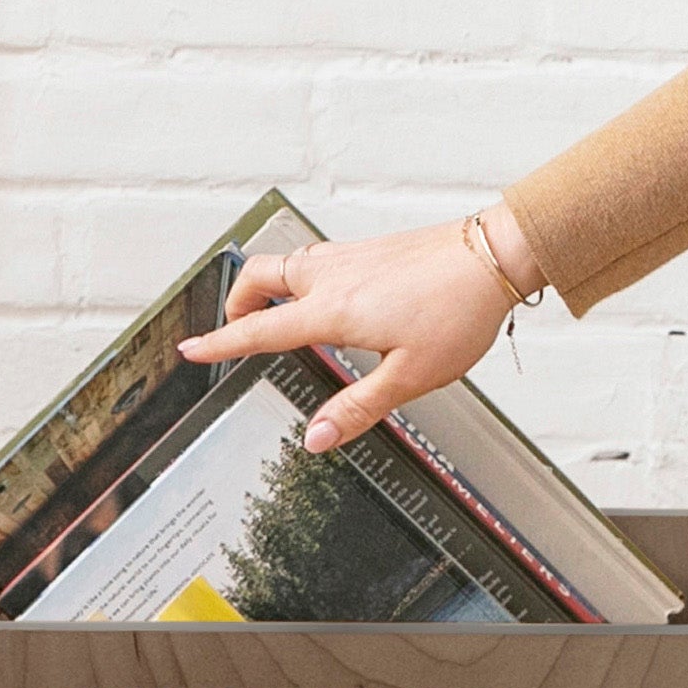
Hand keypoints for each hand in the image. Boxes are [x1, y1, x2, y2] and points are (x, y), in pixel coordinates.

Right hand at [176, 203, 545, 449]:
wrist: (496, 255)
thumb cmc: (459, 311)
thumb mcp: (411, 376)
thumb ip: (359, 408)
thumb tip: (316, 439)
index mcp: (332, 310)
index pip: (260, 329)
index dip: (220, 343)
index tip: (191, 349)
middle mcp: (333, 275)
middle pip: (260, 277)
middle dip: (237, 302)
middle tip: (235, 329)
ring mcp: (352, 256)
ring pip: (288, 263)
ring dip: (270, 286)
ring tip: (278, 316)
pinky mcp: (372, 248)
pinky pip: (318, 257)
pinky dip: (303, 277)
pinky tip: (332, 298)